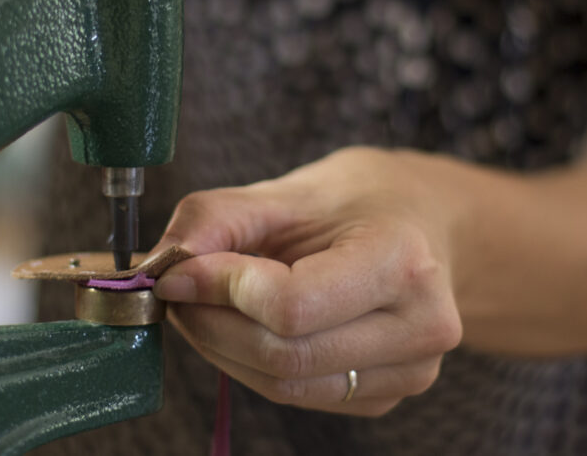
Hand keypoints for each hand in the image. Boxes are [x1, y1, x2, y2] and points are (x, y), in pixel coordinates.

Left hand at [152, 147, 463, 416]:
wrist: (425, 227)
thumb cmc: (359, 202)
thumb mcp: (289, 190)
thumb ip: (218, 219)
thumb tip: (161, 266)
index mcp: (402, 260)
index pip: (292, 306)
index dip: (221, 291)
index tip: (179, 271)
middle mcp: (421, 325)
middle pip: (284, 355)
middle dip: (211, 325)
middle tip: (177, 292)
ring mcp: (411, 370)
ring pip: (285, 385)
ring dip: (223, 349)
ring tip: (203, 306)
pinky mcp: (387, 396)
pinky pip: (298, 395)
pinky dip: (252, 365)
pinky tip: (243, 327)